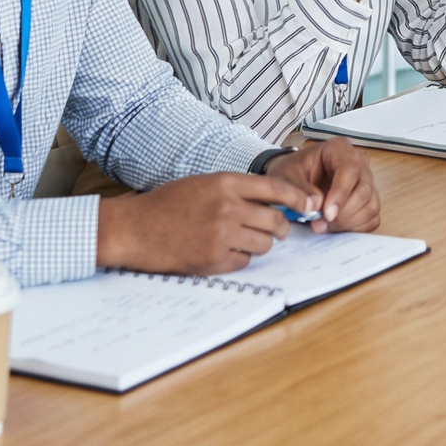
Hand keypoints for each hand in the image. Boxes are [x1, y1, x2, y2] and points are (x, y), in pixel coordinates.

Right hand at [95, 170, 307, 274]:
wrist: (136, 228)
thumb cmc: (169, 203)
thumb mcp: (206, 183)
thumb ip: (239, 189)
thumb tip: (275, 200)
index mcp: (227, 183)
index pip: (277, 190)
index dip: (298, 198)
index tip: (309, 204)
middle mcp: (228, 208)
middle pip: (275, 221)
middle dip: (280, 227)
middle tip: (276, 228)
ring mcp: (221, 236)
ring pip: (264, 244)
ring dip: (260, 243)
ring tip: (244, 239)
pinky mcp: (213, 261)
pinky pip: (244, 262)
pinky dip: (240, 258)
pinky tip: (225, 250)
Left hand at [266, 138, 380, 231]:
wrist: (292, 181)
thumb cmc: (290, 174)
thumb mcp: (285, 178)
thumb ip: (299, 190)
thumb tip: (317, 206)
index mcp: (339, 149)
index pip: (350, 170)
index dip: (340, 194)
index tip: (327, 214)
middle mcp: (358, 162)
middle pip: (364, 189)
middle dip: (343, 213)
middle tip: (319, 225)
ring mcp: (365, 182)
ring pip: (370, 205)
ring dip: (348, 222)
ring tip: (324, 226)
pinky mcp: (368, 200)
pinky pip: (372, 219)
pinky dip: (355, 228)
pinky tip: (335, 227)